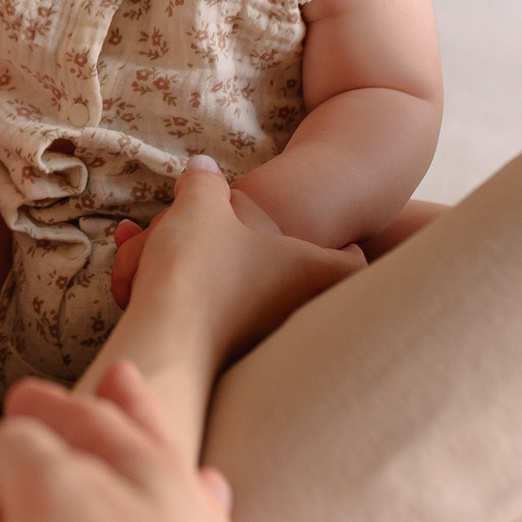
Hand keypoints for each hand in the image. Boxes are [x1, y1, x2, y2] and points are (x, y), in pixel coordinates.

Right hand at [0, 362, 287, 521]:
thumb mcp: (47, 497)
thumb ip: (18, 454)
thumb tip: (1, 475)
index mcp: (141, 466)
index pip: (80, 417)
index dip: (40, 408)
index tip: (16, 396)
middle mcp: (180, 508)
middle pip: (144, 442)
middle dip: (121, 409)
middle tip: (114, 378)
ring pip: (179, 484)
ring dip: (159, 448)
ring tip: (157, 424)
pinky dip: (199, 506)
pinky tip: (208, 494)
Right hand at [108, 161, 360, 350]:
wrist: (166, 340)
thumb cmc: (200, 268)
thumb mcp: (201, 207)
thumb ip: (204, 183)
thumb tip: (202, 167)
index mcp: (305, 271)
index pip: (355, 265)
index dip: (351, 249)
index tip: (341, 239)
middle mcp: (293, 308)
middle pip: (318, 289)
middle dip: (298, 268)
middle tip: (282, 247)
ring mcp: (261, 336)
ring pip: (270, 306)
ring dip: (251, 284)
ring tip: (228, 263)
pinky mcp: (227, 355)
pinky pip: (234, 321)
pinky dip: (220, 303)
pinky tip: (192, 288)